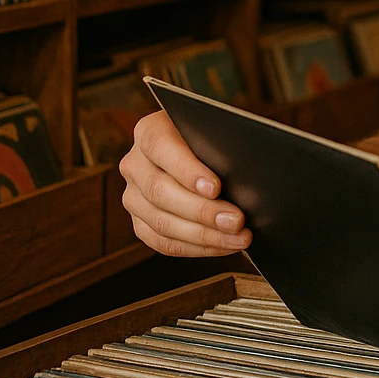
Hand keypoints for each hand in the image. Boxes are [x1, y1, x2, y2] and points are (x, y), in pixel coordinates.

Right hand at [119, 111, 250, 257]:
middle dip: (202, 210)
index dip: (187, 170)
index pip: (161, 148)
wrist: (200, 150)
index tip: (215, 187)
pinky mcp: (140, 222)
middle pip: (160, 191)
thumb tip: (244, 171)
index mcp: (149, 132)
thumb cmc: (213, 137)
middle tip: (236, 220)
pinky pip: (163, 242)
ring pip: (162, 222)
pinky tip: (222, 246)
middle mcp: (135, 164)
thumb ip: (221, 144)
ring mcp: (134, 196)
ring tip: (237, 238)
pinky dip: (196, 248)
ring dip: (204, 235)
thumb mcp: (216, 130)